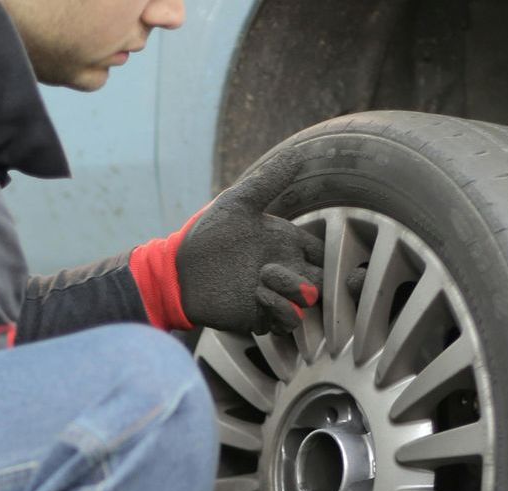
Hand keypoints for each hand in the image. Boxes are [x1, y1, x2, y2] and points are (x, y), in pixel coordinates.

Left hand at [128, 155, 324, 334]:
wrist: (178, 270)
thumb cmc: (207, 234)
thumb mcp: (238, 203)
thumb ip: (268, 182)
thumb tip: (297, 154)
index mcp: (286, 244)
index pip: (323, 253)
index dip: (328, 254)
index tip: (313, 250)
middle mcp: (286, 271)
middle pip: (323, 280)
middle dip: (319, 278)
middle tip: (288, 267)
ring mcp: (275, 295)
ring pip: (309, 302)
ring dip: (294, 289)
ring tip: (265, 275)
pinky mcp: (262, 316)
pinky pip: (287, 320)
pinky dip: (281, 308)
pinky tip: (259, 293)